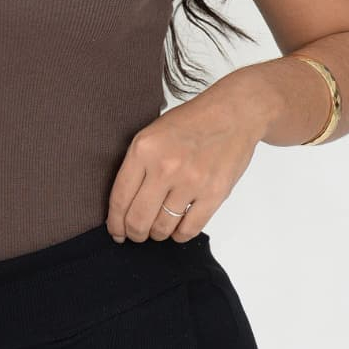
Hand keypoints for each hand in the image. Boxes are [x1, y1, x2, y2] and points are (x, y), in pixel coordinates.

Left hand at [106, 74, 264, 243]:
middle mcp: (165, 166)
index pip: (120, 198)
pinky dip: (180, 235)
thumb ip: (137, 166)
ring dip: (157, 234)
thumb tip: (123, 205)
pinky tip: (177, 228)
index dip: (115, 222)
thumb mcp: (152, 133)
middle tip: (135, 234)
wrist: (232, 113)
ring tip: (158, 229)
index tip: (116, 232)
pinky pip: (189, 229)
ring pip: (162, 228)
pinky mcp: (214, 194)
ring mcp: (191, 182)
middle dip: (134, 233)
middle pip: (138, 219)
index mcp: (144, 149)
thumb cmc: (191, 122)